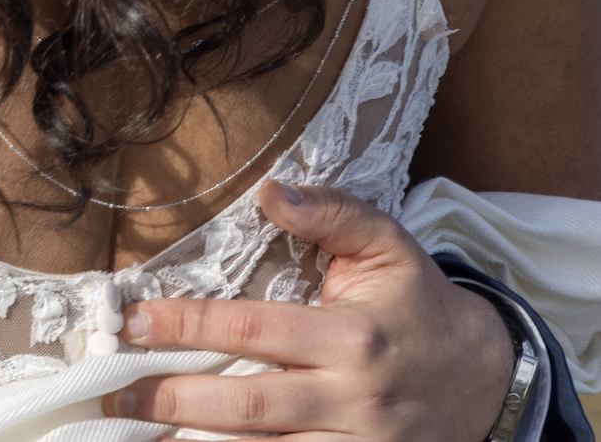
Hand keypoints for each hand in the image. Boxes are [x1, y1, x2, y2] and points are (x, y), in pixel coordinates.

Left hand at [105, 180, 518, 441]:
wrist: (490, 378)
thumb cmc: (418, 304)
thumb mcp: (388, 245)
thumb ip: (330, 212)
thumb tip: (268, 189)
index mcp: (353, 337)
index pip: (253, 330)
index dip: (187, 326)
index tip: (134, 322)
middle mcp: (355, 399)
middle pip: (249, 405)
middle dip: (174, 398)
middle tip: (116, 391)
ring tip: (138, 434)